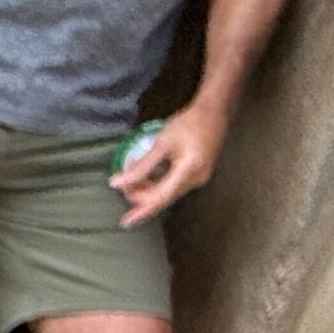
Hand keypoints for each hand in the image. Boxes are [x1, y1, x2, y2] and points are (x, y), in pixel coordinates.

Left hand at [111, 104, 230, 225]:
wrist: (215, 110)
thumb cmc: (190, 122)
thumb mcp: (162, 143)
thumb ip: (141, 166)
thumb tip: (118, 182)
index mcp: (189, 170)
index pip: (161, 198)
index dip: (142, 211)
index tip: (125, 222)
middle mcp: (197, 178)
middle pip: (163, 198)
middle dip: (141, 195)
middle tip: (123, 184)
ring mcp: (199, 178)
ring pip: (168, 193)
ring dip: (148, 190)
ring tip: (131, 179)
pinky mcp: (197, 174)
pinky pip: (174, 187)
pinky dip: (158, 185)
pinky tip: (145, 178)